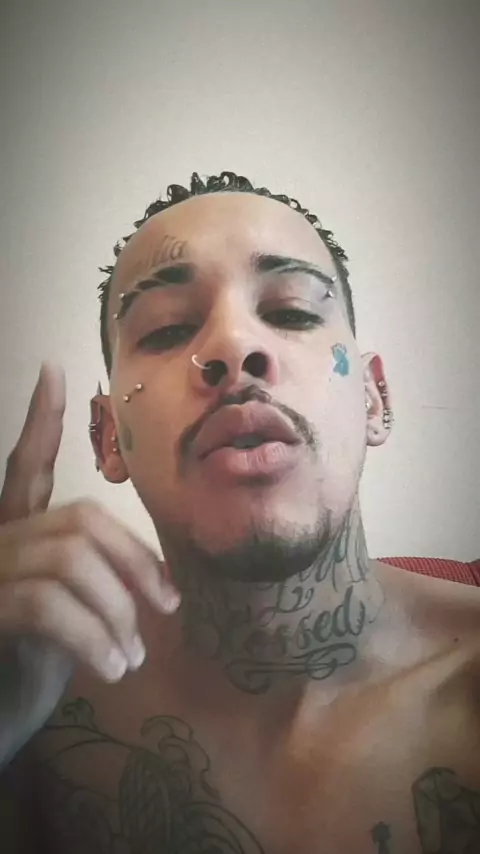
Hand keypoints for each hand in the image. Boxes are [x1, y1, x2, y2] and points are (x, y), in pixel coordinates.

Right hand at [0, 364, 179, 764]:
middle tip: (167, 607)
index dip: (40, 419)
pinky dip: (94, 637)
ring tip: (131, 655)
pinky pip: (48, 607)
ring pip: (70, 560)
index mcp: (15, 533)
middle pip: (81, 520)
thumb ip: (95, 583)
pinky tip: (112, 668)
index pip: (22, 465)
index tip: (53, 369)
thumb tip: (161, 584)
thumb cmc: (29, 666)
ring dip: (117, 610)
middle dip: (136, 562)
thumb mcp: (71, 616)